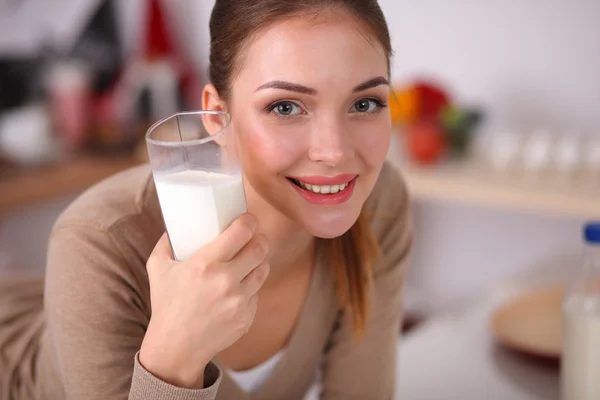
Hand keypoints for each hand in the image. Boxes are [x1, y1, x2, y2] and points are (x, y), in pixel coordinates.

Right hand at [139, 213, 269, 387]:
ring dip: (258, 261)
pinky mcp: (247, 316)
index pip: (241, 232)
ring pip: (263, 269)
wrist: (175, 348)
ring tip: (249, 260)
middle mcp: (225, 281)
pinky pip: (257, 292)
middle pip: (259, 248)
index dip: (249, 221)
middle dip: (258, 239)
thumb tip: (176, 222)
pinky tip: (239, 287)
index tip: (248, 219)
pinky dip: (251, 286)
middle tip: (252, 238)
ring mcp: (239, 301)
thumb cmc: (166, 304)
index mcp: (204, 265)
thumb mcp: (157, 267)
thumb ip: (166, 241)